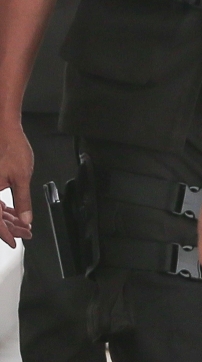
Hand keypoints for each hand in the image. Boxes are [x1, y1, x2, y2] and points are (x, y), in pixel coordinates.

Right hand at [0, 121, 33, 247]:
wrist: (6, 132)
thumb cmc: (12, 149)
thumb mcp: (22, 178)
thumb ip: (23, 201)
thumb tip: (25, 219)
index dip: (5, 234)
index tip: (14, 241)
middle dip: (10, 228)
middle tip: (25, 234)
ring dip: (8, 220)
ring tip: (24, 226)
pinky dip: (6, 210)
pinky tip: (16, 214)